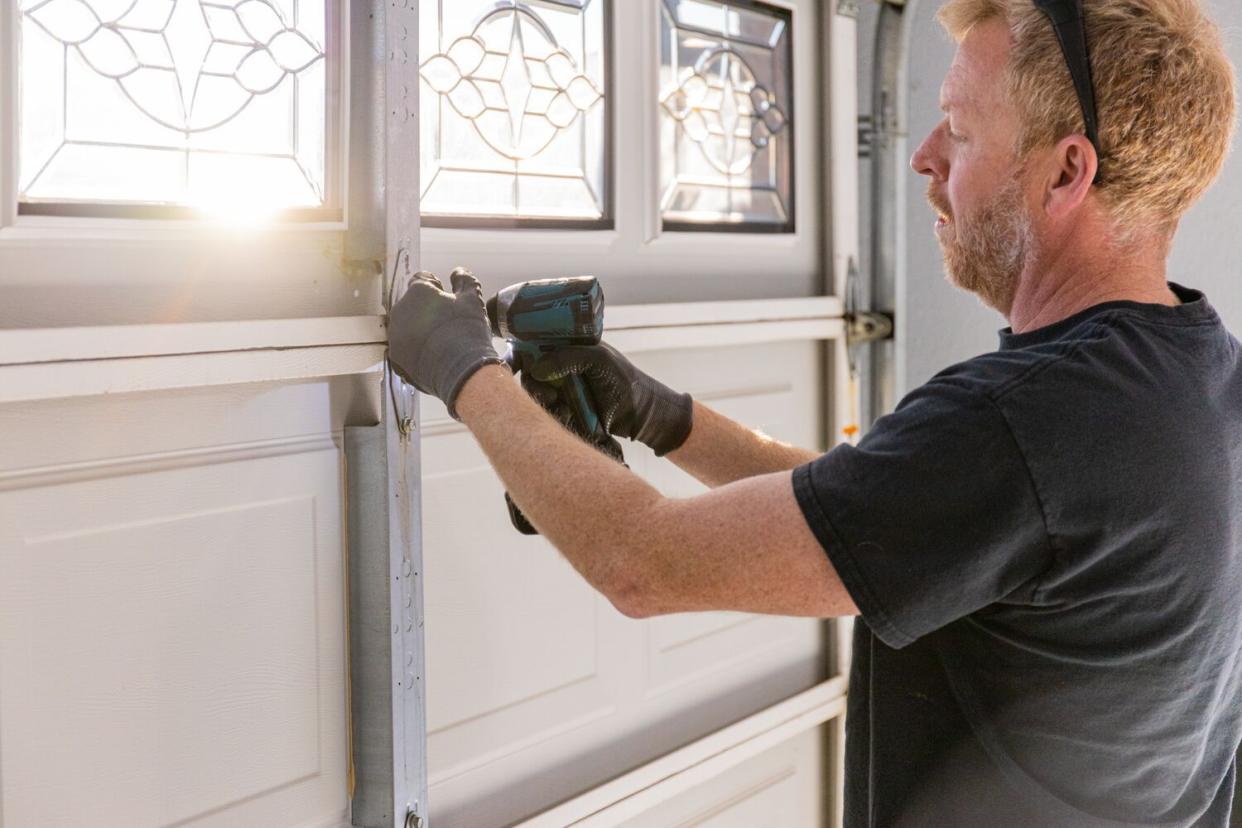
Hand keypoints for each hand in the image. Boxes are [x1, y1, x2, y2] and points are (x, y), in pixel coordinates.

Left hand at [388, 267, 504, 419]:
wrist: (461, 370)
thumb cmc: (467, 332)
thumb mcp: (472, 300)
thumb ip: (465, 280)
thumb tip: (459, 272)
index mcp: (418, 291)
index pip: (422, 279)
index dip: (437, 287)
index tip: (448, 299)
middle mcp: (400, 310)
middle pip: (413, 304)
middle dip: (427, 310)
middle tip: (448, 323)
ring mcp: (395, 335)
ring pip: (407, 326)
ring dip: (421, 330)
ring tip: (442, 342)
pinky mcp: (396, 358)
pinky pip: (405, 348)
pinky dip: (416, 350)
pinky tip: (434, 356)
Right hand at [518, 342, 692, 456]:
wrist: (643, 416)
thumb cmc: (625, 381)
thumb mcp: (599, 360)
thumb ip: (569, 357)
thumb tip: (536, 368)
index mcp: (569, 348)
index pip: (535, 347)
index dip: (522, 356)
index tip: (518, 366)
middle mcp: (562, 368)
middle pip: (531, 375)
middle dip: (535, 387)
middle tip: (550, 396)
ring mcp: (564, 391)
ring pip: (537, 397)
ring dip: (545, 405)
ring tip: (564, 410)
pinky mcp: (566, 412)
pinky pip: (549, 414)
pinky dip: (554, 418)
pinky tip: (568, 418)